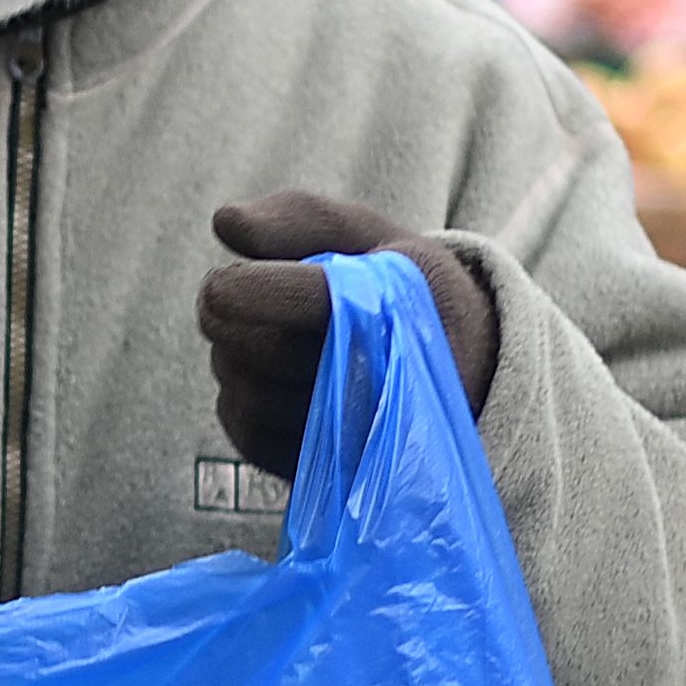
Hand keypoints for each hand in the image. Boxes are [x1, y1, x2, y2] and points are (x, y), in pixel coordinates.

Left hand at [196, 192, 496, 479]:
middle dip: (228, 319)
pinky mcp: (330, 468)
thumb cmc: (402, 289)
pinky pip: (247, 433)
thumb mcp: (370, 235)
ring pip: (246, 393)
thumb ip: (298, 217)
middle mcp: (381, 376)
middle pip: (260, 348)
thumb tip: (224, 221)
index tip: (217, 284)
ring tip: (261, 337)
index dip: (249, 292)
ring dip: (231, 360)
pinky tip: (265, 379)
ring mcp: (355, 432)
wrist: (467, 370)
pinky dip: (237, 401)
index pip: (315, 301)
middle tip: (229, 297)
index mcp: (396, 303)